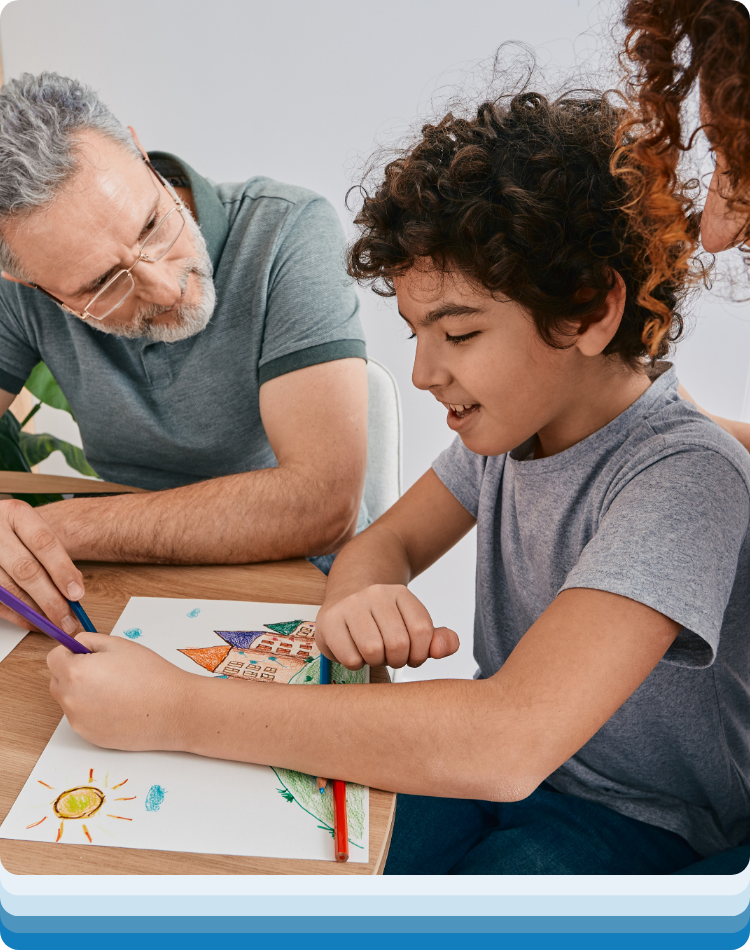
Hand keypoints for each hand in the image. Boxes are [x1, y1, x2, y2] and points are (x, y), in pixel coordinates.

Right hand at [0, 498, 83, 634]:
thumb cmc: (15, 531)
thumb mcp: (34, 529)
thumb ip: (52, 555)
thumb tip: (74, 591)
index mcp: (15, 513)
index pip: (43, 542)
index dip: (62, 570)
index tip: (77, 594)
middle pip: (26, 569)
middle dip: (50, 599)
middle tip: (68, 620)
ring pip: (9, 590)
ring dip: (34, 612)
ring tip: (54, 624)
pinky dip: (17, 616)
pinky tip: (34, 621)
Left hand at [47, 633, 190, 750]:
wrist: (173, 710)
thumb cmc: (151, 676)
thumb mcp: (120, 644)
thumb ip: (90, 641)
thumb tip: (76, 644)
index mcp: (75, 672)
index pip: (53, 658)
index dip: (70, 652)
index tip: (86, 654)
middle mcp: (71, 699)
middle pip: (57, 681)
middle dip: (73, 672)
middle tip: (105, 670)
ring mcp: (79, 721)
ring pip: (70, 701)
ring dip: (84, 692)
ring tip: (116, 689)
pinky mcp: (90, 736)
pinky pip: (83, 718)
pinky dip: (95, 711)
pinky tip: (120, 705)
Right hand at [316, 584, 458, 668]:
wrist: (345, 599)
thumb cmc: (383, 622)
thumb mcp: (413, 627)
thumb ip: (438, 640)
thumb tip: (444, 650)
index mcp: (400, 594)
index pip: (422, 631)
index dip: (420, 653)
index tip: (411, 655)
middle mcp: (375, 594)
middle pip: (398, 643)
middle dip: (397, 660)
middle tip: (388, 655)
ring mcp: (350, 605)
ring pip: (373, 650)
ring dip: (375, 661)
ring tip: (371, 652)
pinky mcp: (328, 621)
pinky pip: (350, 657)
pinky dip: (355, 663)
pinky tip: (353, 651)